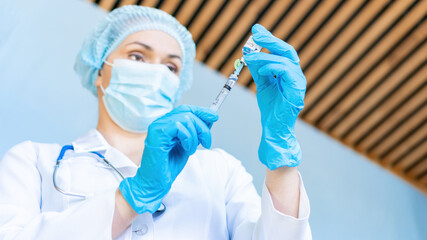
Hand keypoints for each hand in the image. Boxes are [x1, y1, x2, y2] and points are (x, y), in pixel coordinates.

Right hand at [119, 105, 217, 212]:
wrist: (156, 182)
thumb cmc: (168, 166)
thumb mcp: (188, 146)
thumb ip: (196, 133)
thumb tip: (209, 119)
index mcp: (167, 124)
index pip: (185, 109)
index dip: (201, 111)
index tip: (214, 116)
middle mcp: (161, 123)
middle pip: (187, 112)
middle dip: (202, 127)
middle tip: (207, 142)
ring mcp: (158, 127)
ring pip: (185, 118)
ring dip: (195, 136)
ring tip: (191, 150)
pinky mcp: (157, 133)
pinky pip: (178, 126)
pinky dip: (188, 138)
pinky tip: (187, 149)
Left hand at [244, 24, 305, 169]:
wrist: (274, 129)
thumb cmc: (271, 109)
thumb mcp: (262, 84)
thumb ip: (258, 69)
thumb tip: (249, 54)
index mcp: (289, 72)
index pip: (281, 51)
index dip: (269, 40)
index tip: (256, 31)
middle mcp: (296, 75)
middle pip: (286, 50)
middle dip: (270, 40)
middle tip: (255, 34)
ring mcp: (299, 82)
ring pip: (284, 60)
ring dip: (265, 56)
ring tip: (250, 56)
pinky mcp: (297, 89)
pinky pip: (286, 71)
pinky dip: (272, 67)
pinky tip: (261, 69)